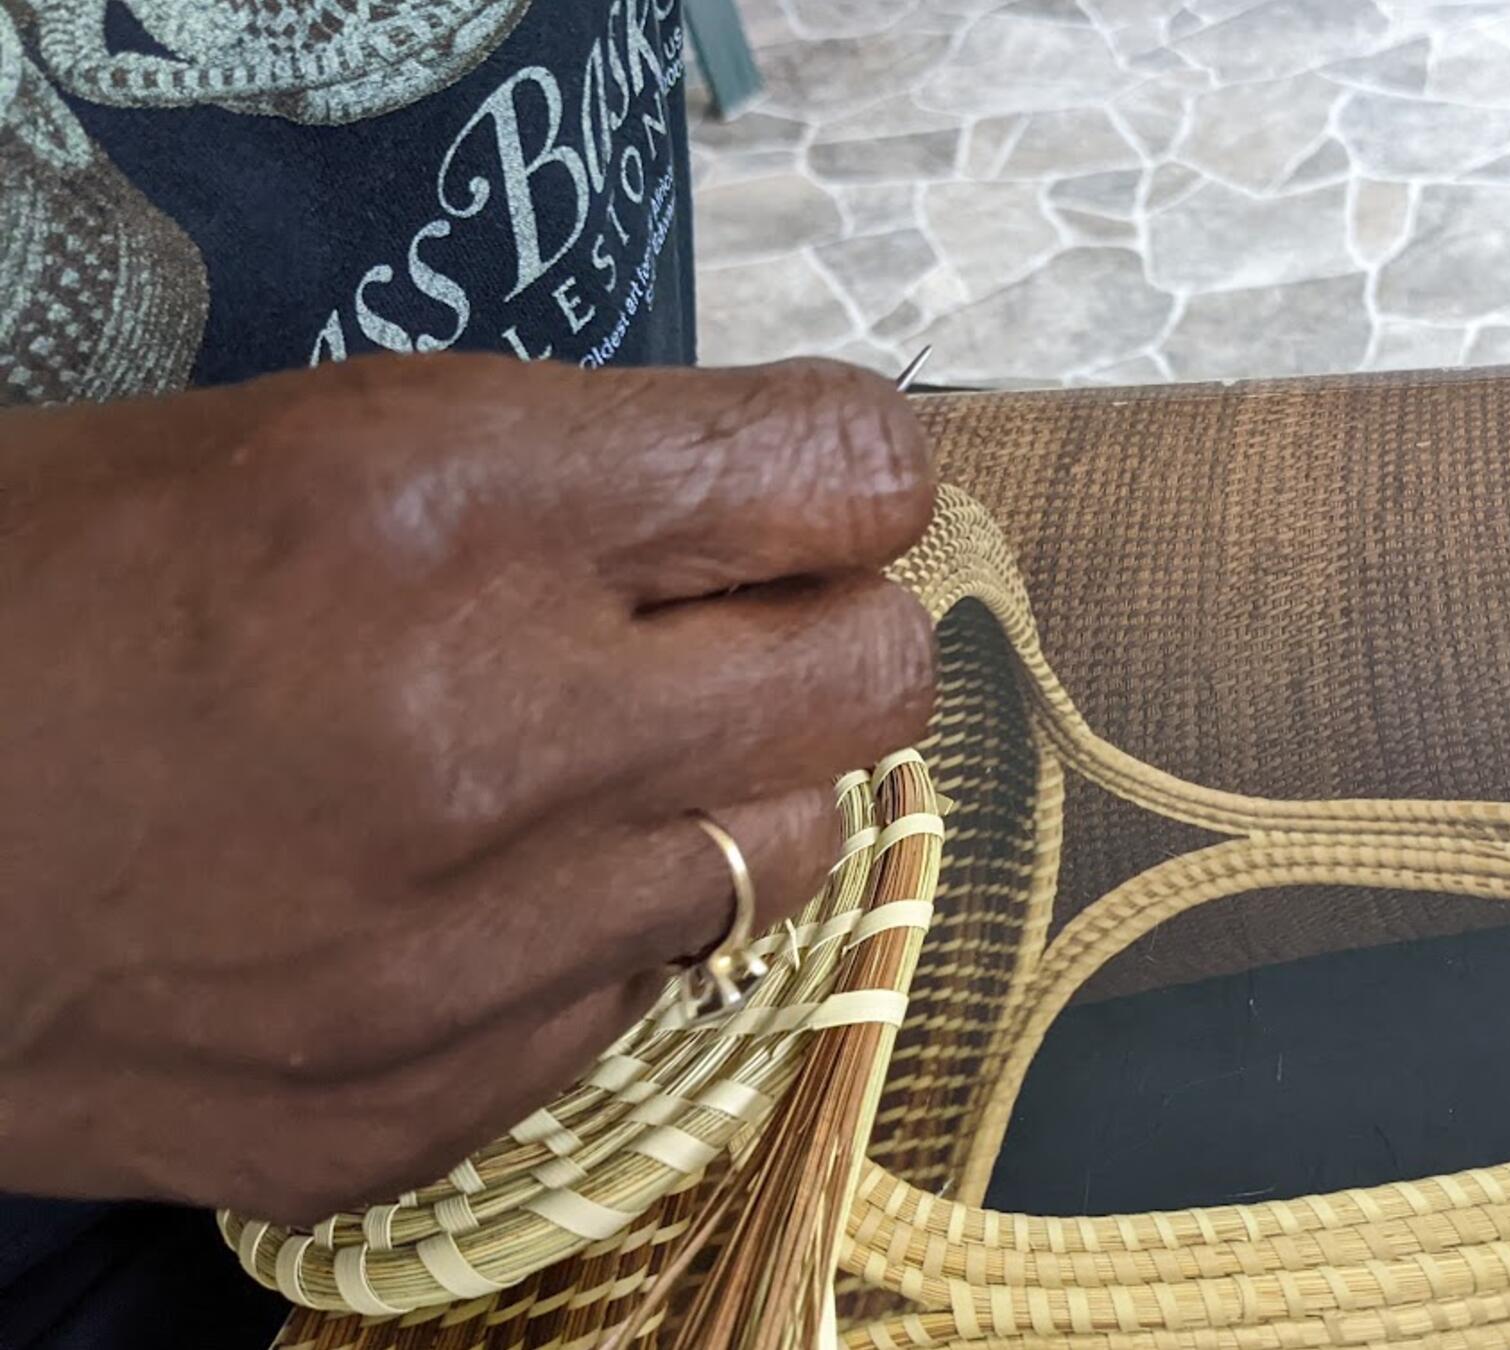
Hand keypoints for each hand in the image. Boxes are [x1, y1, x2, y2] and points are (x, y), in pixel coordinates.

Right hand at [0, 354, 934, 1224]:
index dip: (850, 478)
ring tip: (587, 764)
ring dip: (726, 793)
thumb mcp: (304, 443)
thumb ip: (572, 479)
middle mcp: (486, 730)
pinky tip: (482, 891)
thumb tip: (781, 511)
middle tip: (734, 627)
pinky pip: (646, 995)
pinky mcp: (428, 1099)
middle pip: (868, 677)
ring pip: (792, 851)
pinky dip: (604, 931)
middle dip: (827, 635)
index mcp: (441, 509)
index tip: (817, 493)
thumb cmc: (43, 597)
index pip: (837, 478)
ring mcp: (466, 947)